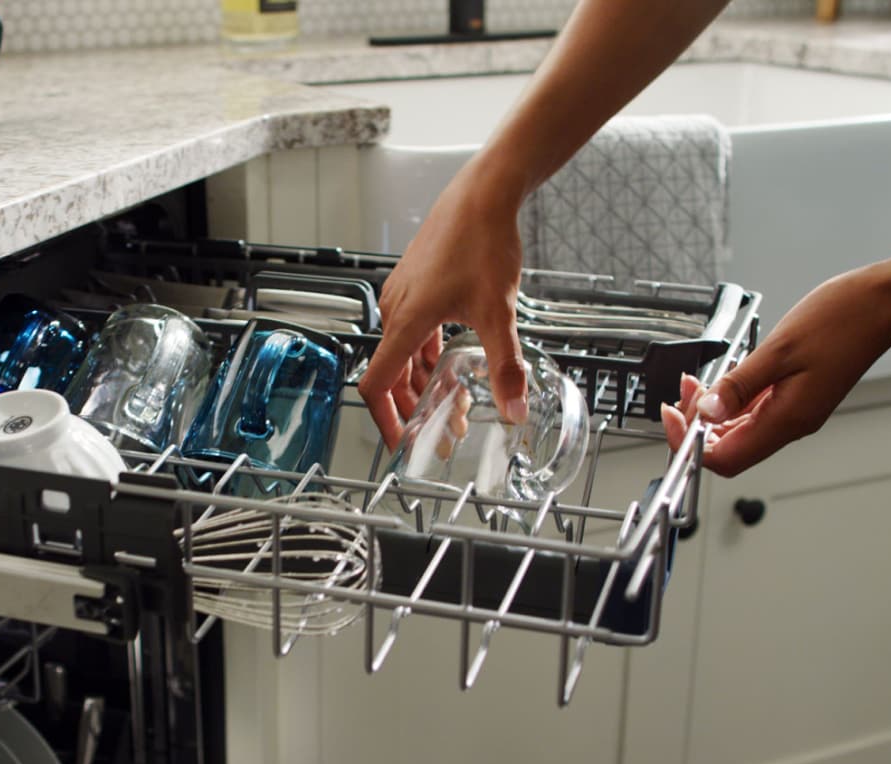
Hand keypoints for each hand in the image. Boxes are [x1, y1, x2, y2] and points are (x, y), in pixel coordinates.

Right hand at [357, 158, 530, 449]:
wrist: (483, 194)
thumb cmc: (482, 241)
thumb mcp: (498, 312)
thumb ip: (505, 367)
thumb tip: (514, 409)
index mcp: (406, 321)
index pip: (376, 384)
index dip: (385, 420)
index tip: (401, 443)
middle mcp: (396, 310)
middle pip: (392, 375)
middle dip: (414, 409)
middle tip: (440, 433)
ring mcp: (403, 295)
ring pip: (403, 354)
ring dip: (423, 383)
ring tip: (452, 405)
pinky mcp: (415, 284)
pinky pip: (412, 332)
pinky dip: (426, 357)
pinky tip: (450, 365)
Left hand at [661, 265, 890, 475]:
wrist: (884, 303)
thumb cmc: (843, 320)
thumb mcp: (778, 350)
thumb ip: (738, 386)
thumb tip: (705, 414)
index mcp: (788, 420)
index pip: (726, 459)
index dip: (692, 445)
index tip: (672, 418)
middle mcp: (792, 423)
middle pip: (729, 448)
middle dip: (697, 426)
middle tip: (680, 395)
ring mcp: (796, 410)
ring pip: (740, 429)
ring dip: (711, 410)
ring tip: (694, 383)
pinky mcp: (798, 395)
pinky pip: (755, 409)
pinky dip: (731, 399)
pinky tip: (721, 378)